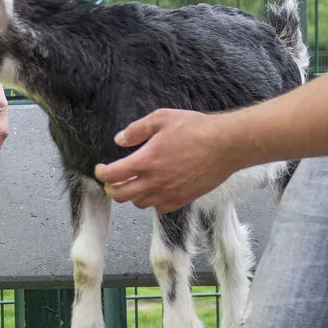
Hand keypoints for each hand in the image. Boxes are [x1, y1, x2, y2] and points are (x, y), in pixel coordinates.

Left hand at [94, 107, 239, 211]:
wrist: (226, 145)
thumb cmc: (196, 129)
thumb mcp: (162, 118)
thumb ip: (137, 130)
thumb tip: (120, 140)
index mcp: (146, 161)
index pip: (112, 175)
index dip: (101, 173)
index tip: (100, 169)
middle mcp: (154, 181)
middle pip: (120, 195)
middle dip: (111, 188)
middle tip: (111, 180)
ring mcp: (168, 193)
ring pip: (138, 203)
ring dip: (131, 195)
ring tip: (133, 183)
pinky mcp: (182, 199)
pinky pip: (159, 208)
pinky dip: (151, 201)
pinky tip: (154, 190)